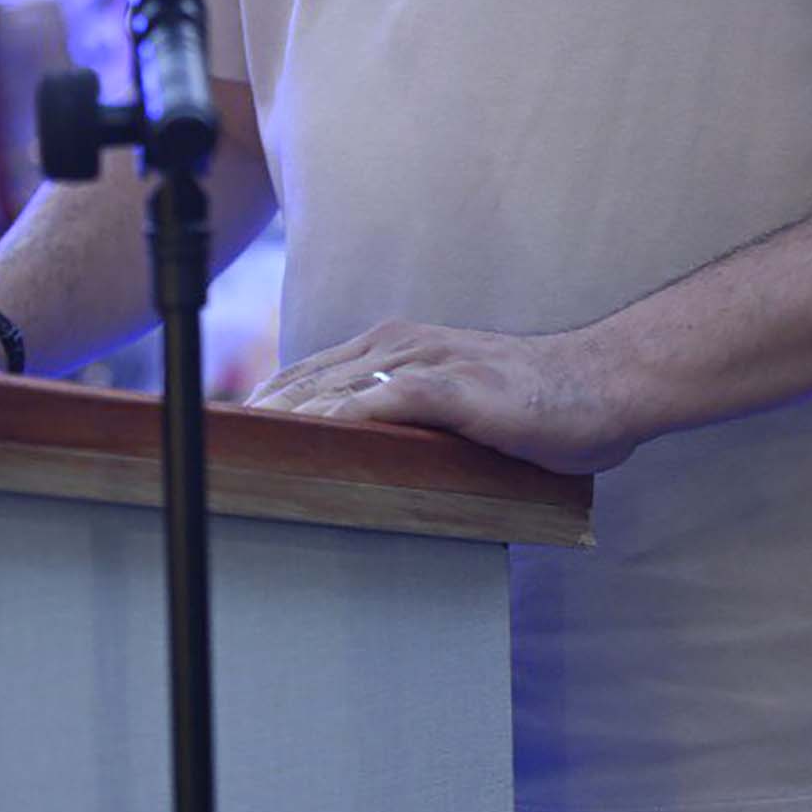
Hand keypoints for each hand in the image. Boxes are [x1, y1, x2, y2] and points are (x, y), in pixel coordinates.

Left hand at [242, 318, 642, 476]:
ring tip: (236, 454)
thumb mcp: (462, 407)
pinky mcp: (455, 386)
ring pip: (335, 389)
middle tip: (206, 455)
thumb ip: (416, 422)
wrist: (605, 384)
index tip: (219, 441)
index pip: (311, 376)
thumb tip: (371, 466)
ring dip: (284, 420)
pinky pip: (386, 400)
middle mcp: (403, 345)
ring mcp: (428, 361)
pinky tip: (310, 439)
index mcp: (399, 348)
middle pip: (307, 380)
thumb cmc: (540, 405)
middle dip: (256, 416)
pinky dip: (343, 419)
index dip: (264, 406)